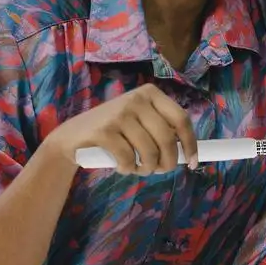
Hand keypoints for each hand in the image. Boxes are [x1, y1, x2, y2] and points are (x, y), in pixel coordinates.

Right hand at [41, 83, 197, 175]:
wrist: (71, 137)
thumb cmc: (114, 132)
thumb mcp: (140, 122)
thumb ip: (162, 129)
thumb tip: (189, 152)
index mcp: (151, 94)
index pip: (181, 118)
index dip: (190, 143)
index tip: (194, 162)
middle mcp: (137, 99)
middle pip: (167, 138)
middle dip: (168, 162)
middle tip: (161, 171)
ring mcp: (120, 113)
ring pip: (149, 151)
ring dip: (147, 168)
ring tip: (139, 169)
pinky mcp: (104, 130)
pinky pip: (129, 159)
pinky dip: (128, 169)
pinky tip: (122, 166)